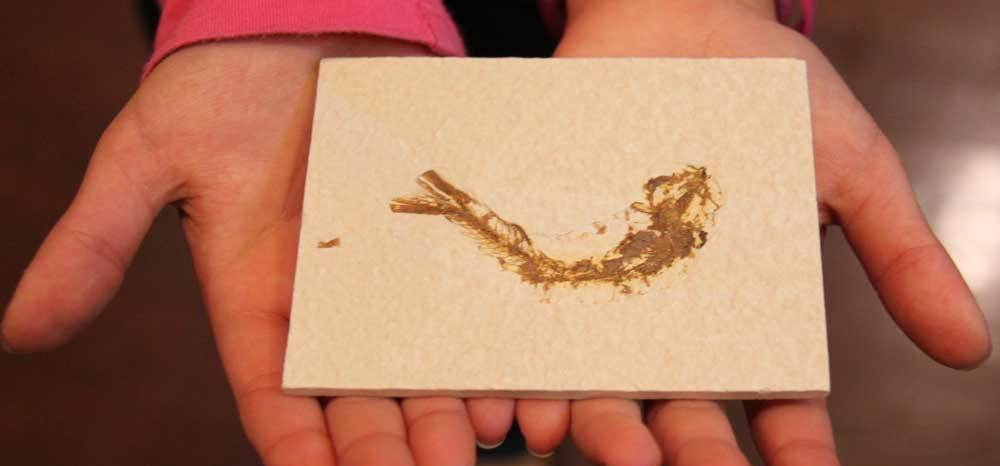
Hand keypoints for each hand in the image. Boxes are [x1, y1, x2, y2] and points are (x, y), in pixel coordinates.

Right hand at [0, 36, 515, 465]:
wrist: (299, 20)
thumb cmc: (218, 85)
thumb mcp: (148, 157)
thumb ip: (96, 242)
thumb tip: (19, 331)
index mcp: (256, 300)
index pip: (274, 396)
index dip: (296, 447)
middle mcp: (327, 301)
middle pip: (355, 396)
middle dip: (385, 446)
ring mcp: (385, 272)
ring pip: (415, 363)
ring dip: (442, 410)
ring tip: (478, 444)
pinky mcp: (434, 237)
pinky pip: (463, 298)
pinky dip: (481, 341)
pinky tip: (509, 373)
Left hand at [522, 1, 991, 464]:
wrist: (680, 13)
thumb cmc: (773, 91)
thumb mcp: (854, 167)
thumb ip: (900, 256)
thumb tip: (968, 350)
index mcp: (746, 312)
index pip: (776, 400)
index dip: (792, 447)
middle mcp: (669, 314)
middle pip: (677, 406)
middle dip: (683, 450)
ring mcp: (601, 284)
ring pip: (595, 376)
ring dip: (590, 422)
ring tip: (580, 445)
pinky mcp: (544, 246)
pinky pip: (523, 314)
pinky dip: (513, 366)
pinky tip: (509, 402)